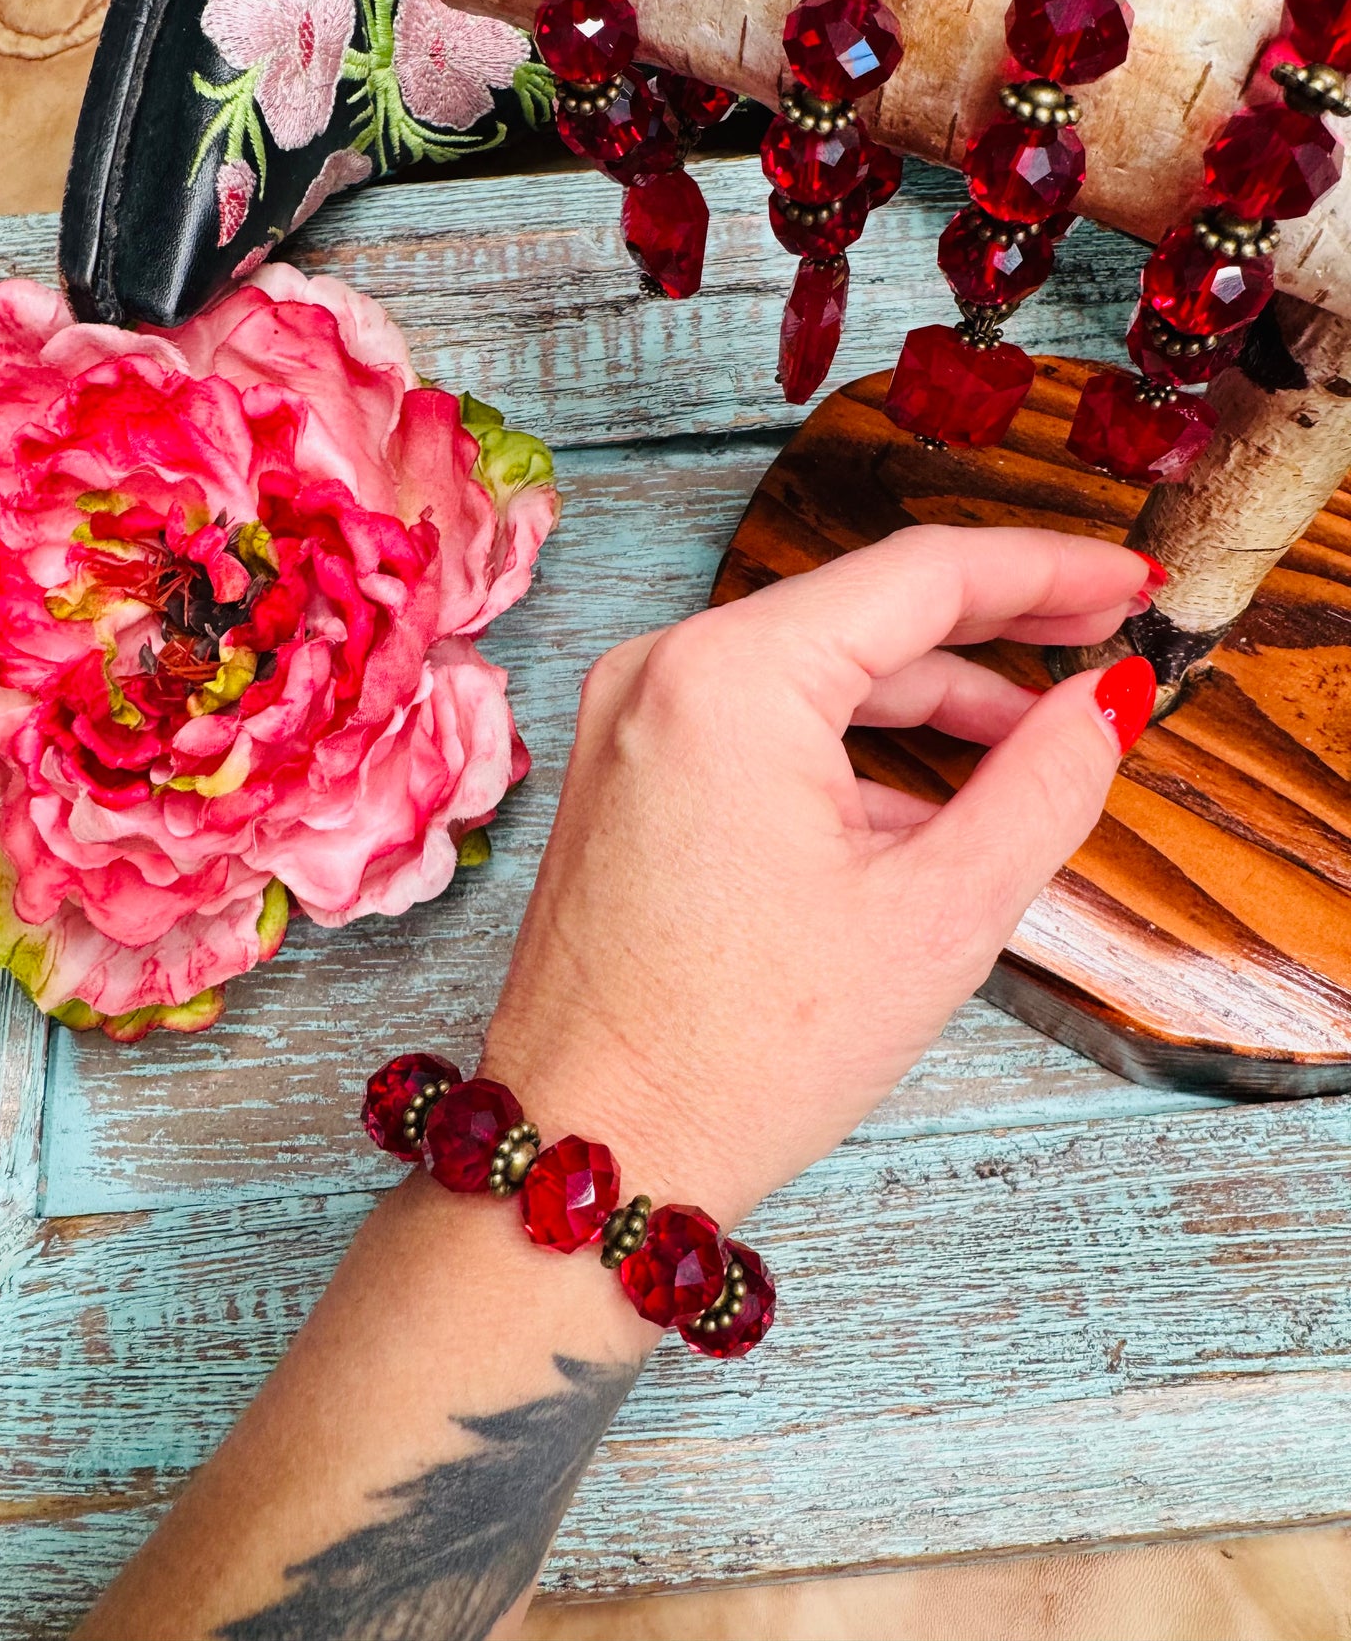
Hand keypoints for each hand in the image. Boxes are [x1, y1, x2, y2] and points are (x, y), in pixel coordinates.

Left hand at [482, 525, 1157, 1228]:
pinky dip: (847, 751)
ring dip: (924, 699)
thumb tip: (1107, 700)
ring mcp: (630, 721)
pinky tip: (924, 805)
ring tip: (1031, 739)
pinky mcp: (623, 774)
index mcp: (731, 678)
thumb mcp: (938, 917)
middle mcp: (661, 670)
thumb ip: (1043, 784)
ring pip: (813, 672)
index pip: (922, 576)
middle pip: (863, 614)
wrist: (591, 1152)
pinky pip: (757, 725)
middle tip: (1101, 631)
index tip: (1128, 573)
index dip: (1045, 567)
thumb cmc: (740, 1054)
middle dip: (991, 630)